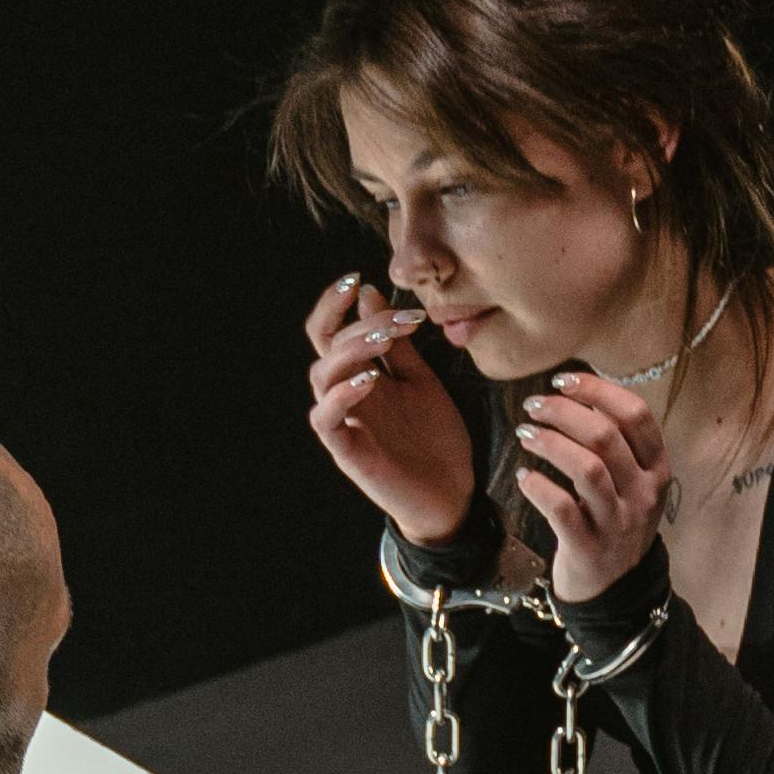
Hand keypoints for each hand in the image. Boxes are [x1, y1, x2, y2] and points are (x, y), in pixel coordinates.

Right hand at [304, 272, 474, 547]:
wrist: (452, 494)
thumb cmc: (435, 439)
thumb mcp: (423, 380)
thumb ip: (398, 344)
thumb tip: (371, 293)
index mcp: (361, 374)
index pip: (330, 330)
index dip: (335, 303)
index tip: (359, 278)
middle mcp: (346, 395)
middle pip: (323, 347)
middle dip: (355, 323)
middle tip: (396, 318)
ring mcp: (344, 422)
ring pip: (321, 377)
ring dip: (348, 352)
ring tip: (383, 341)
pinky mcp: (347, 451)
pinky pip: (326, 418)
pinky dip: (342, 395)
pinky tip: (369, 380)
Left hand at [506, 365, 671, 604]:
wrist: (614, 586)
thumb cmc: (615, 520)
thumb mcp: (631, 482)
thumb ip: (617, 442)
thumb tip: (577, 393)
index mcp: (656, 468)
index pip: (636, 414)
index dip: (598, 390)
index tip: (563, 380)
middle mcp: (643, 493)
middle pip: (605, 436)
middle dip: (564, 412)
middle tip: (533, 406)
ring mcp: (619, 522)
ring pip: (587, 468)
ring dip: (550, 443)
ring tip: (526, 433)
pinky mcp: (590, 547)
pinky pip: (561, 509)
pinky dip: (539, 487)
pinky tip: (525, 477)